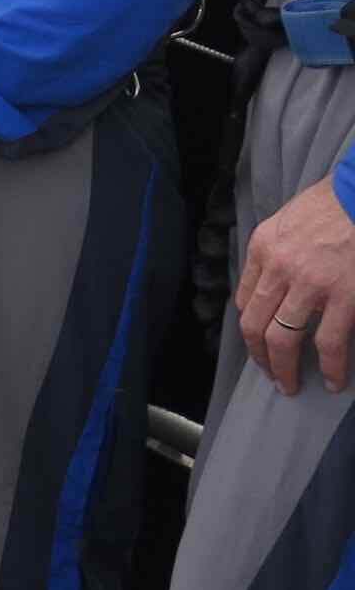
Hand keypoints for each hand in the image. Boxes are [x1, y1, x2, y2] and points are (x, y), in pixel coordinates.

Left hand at [237, 178, 354, 393]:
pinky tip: (335, 381)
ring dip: (285, 369)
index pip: (246, 298)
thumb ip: (278, 250)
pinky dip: (331, 367)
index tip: (260, 341)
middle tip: (270, 375)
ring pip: (283, 339)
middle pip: (255, 324)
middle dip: (260, 356)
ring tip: (291, 386)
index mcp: (263, 247)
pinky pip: (329, 342)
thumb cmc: (336, 203)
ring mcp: (310, 284)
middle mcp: (279, 268)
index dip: (251, 325)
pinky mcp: (344, 296)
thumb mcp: (289, 219)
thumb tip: (275, 282)